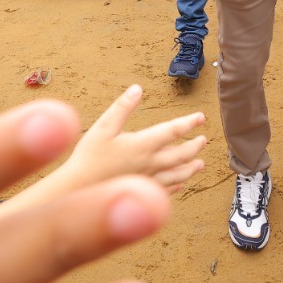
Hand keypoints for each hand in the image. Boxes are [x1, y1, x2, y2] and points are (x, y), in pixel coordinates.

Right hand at [59, 87, 206, 193]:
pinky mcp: (141, 193)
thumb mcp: (103, 127)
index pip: (173, 131)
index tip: (201, 117)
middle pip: (181, 155)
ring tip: (200, 164)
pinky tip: (179, 185)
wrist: (79, 189)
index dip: (189, 123)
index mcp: (142, 144)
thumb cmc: (89, 156)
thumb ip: (122, 107)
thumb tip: (137, 89)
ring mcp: (147, 180)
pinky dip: (175, 186)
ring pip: (177, 175)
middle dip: (195, 147)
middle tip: (204, 140)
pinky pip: (165, 190)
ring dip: (190, 168)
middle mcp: (150, 163)